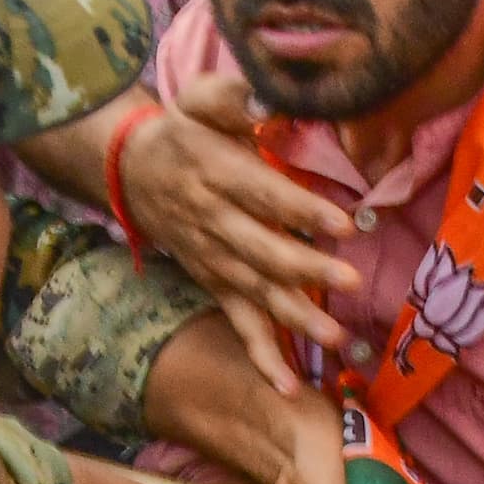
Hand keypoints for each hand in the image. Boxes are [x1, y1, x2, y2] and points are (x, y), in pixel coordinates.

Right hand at [121, 72, 363, 367]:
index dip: (303, 210)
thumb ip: (232, 97)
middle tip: (349, 280)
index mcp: (218, 174)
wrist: (133, 171)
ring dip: (295, 317)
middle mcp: (215, 223)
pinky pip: (239, 324)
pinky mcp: (216, 284)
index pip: (265, 194)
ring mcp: (215, 261)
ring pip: (257, 293)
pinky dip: (262, 356)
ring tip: (336, 338)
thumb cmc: (184, 130)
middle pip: (262, 250)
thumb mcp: (199, 99)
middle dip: (306, 268)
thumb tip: (267, 101)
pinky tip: (288, 387)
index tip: (344, 222)